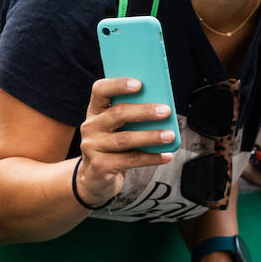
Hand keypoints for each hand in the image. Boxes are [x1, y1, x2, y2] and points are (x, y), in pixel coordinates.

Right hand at [75, 76, 174, 205]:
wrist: (95, 177)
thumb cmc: (112, 147)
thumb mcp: (116, 128)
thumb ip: (131, 116)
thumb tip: (161, 107)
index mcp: (95, 111)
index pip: (100, 90)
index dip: (118, 84)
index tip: (139, 84)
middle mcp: (90, 126)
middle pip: (117, 114)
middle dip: (144, 112)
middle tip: (166, 111)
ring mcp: (92, 146)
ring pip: (125, 139)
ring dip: (150, 136)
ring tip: (169, 135)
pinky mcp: (100, 166)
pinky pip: (130, 160)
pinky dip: (151, 158)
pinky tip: (166, 155)